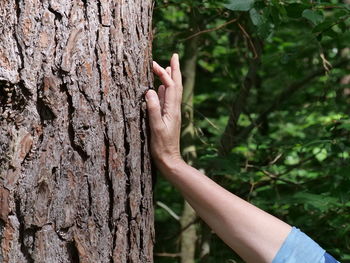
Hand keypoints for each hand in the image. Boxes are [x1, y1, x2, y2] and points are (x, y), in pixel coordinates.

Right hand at [146, 54, 183, 169]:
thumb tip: (151, 89)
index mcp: (172, 109)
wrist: (169, 159)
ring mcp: (172, 113)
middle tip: (174, 56)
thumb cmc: (162, 146)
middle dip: (175, 70)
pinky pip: (167, 100)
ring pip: (172, 91)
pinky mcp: (168, 118)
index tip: (154, 63)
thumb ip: (153, 108)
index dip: (164, 73)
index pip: (170, 86)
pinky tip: (161, 88)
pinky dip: (165, 90)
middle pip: (176, 85)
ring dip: (171, 78)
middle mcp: (174, 109)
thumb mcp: (156, 127)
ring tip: (168, 67)